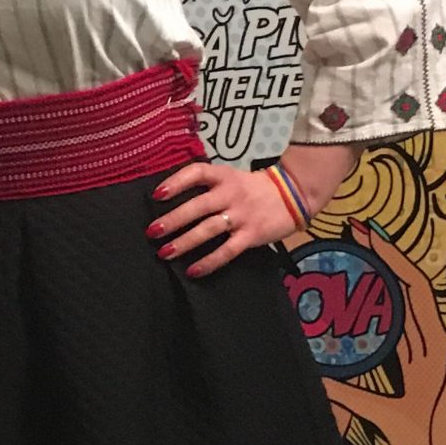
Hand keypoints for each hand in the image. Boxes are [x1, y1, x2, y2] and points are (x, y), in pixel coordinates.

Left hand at [147, 161, 297, 277]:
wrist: (293, 195)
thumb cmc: (252, 188)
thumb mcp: (230, 177)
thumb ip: (206, 185)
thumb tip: (169, 196)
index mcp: (223, 176)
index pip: (196, 173)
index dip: (176, 182)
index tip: (157, 195)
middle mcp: (230, 194)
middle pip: (198, 206)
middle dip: (173, 219)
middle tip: (152, 231)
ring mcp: (241, 215)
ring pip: (208, 229)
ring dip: (184, 242)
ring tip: (165, 253)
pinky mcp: (251, 235)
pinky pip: (227, 251)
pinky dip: (209, 262)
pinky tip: (193, 271)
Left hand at [321, 223, 445, 444]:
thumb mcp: (382, 417)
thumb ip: (352, 398)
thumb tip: (319, 385)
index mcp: (420, 364)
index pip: (396, 312)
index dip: (376, 282)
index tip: (353, 253)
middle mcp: (437, 354)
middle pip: (408, 297)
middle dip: (385, 263)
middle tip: (358, 229)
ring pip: (429, 300)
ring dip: (407, 267)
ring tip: (385, 237)